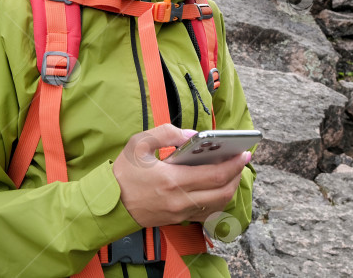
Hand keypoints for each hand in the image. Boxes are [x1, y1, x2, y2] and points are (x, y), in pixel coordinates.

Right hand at [112, 124, 250, 227]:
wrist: (107, 203)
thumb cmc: (123, 172)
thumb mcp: (139, 143)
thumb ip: (167, 134)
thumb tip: (192, 136)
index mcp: (172, 180)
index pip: (214, 175)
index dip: (233, 164)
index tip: (244, 153)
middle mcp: (180, 200)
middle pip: (221, 192)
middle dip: (236, 175)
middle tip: (242, 160)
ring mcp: (179, 212)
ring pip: (216, 204)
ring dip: (229, 188)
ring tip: (232, 171)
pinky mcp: (176, 218)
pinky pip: (205, 212)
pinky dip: (216, 200)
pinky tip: (217, 186)